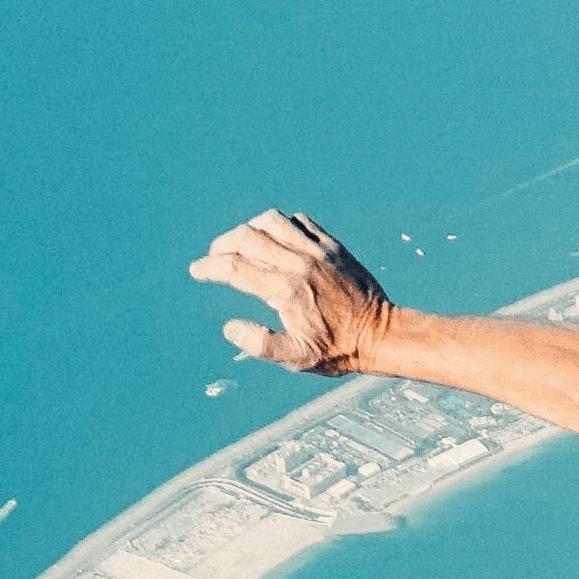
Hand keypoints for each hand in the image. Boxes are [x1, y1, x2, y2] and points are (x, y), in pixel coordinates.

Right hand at [189, 209, 396, 375]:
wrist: (382, 335)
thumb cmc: (339, 350)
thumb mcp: (298, 358)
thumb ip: (261, 345)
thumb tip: (230, 329)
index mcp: (286, 290)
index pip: (235, 268)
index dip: (209, 267)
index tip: (197, 271)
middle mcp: (300, 264)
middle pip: (247, 237)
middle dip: (222, 245)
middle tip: (215, 258)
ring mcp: (318, 251)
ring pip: (272, 221)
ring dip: (249, 228)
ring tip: (241, 243)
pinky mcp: (333, 246)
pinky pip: (300, 221)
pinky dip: (281, 224)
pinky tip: (276, 238)